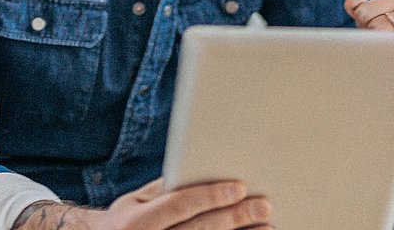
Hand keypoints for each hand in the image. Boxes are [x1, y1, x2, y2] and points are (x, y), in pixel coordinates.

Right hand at [13, 178, 271, 229]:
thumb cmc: (125, 220)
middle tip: (265, 205)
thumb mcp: (136, 201)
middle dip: (235, 218)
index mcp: (138, 221)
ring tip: (268, 227)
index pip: (180, 206)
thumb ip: (166, 189)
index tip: (239, 187)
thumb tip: (201, 169)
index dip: (210, 196)